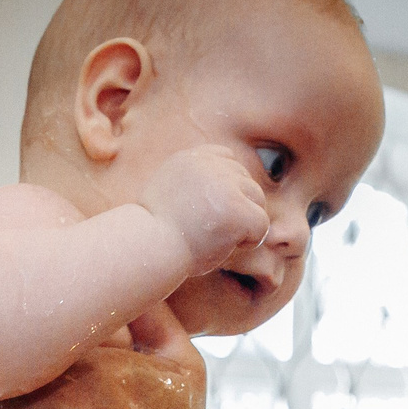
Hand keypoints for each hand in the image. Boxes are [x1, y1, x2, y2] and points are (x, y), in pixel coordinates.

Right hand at [142, 145, 269, 272]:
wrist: (146, 250)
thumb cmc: (153, 234)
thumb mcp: (166, 194)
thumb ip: (192, 184)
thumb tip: (222, 191)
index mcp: (190, 158)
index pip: (228, 160)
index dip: (227, 188)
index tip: (210, 211)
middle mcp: (209, 165)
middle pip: (246, 180)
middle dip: (237, 207)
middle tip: (212, 231)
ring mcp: (224, 185)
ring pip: (257, 200)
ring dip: (244, 223)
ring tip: (219, 239)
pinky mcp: (236, 209)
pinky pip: (261, 224)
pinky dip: (249, 240)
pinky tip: (227, 247)